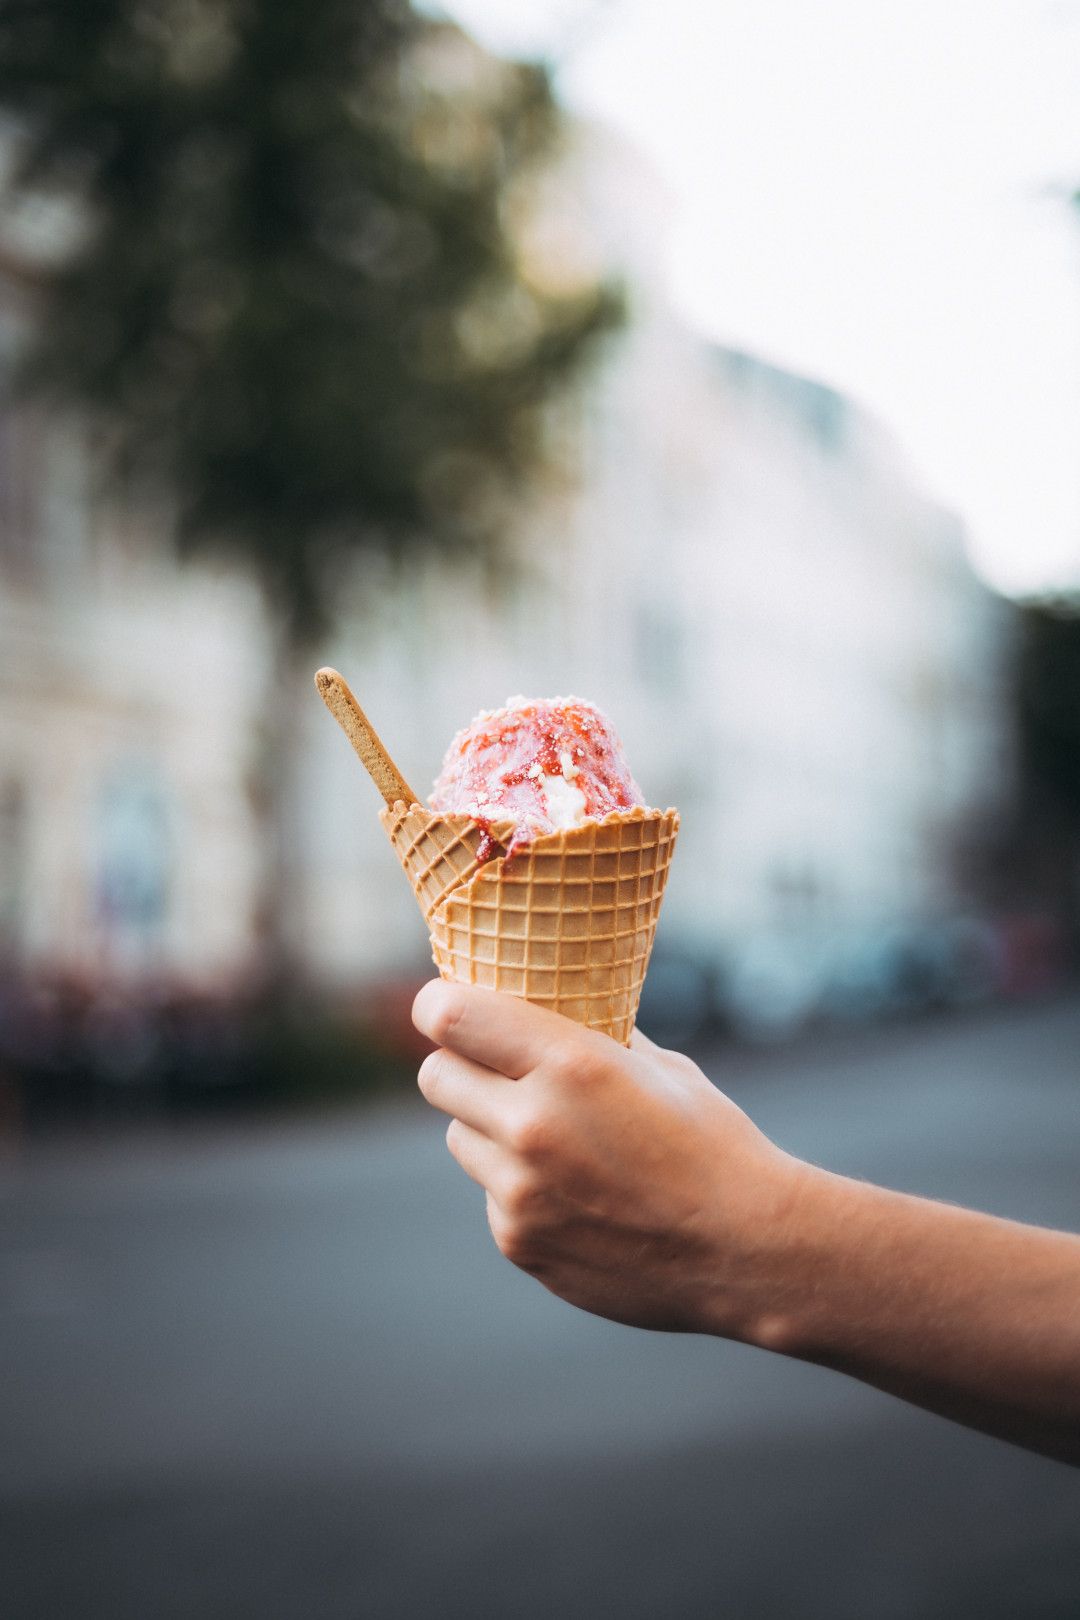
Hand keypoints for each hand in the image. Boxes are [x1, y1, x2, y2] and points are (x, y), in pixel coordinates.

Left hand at [412, 980, 803, 1335]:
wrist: (746, 1251)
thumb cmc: (712, 1144)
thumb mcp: (659, 1066)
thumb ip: (594, 1036)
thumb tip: (548, 1003)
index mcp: (571, 1065)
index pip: (449, 1017)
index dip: (438, 1005)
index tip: (444, 1004)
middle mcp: (532, 1126)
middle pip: (436, 1076)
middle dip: (459, 1065)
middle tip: (492, 1066)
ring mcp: (519, 1193)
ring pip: (460, 1137)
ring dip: (488, 1129)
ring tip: (552, 1138)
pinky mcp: (519, 1242)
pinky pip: (491, 1195)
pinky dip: (518, 1188)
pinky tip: (577, 1194)